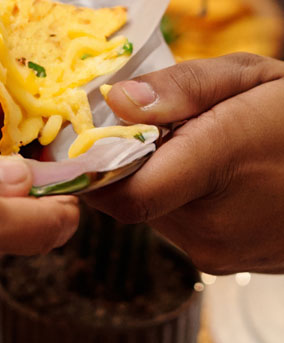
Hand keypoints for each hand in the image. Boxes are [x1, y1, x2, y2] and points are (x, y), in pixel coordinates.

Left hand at [85, 53, 283, 273]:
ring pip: (156, 213)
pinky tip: (231, 179)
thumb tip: (117, 103)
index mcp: (214, 170)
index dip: (95, 169)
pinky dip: (192, 202)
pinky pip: (186, 229)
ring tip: (214, 152)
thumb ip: (179, 89)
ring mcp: (223, 254)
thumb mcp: (250, 77)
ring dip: (165, 182)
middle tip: (174, 131)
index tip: (92, 141)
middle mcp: (211, 227)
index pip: (117, 194)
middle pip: (132, 199)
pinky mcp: (232, 265)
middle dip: (138, 163)